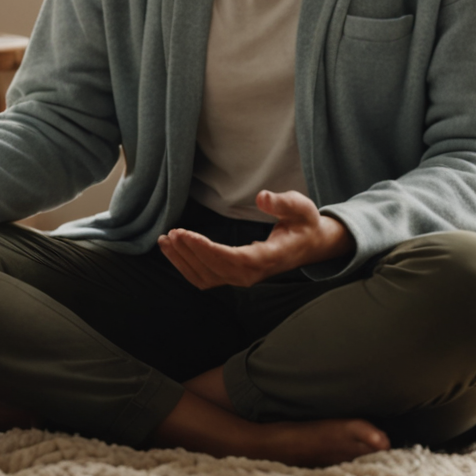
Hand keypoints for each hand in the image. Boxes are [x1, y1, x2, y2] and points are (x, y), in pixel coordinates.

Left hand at [157, 190, 351, 289]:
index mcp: (269, 258)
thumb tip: (262, 197)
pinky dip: (186, 266)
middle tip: (172, 232)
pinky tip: (173, 251)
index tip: (186, 235)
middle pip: (214, 269)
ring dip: (183, 260)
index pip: (233, 259)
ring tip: (165, 240)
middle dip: (190, 251)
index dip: (207, 249)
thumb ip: (282, 203)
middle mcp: (253, 273)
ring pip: (205, 277)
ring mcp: (243, 278)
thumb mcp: (300, 206)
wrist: (309, 244)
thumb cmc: (303, 223)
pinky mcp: (234, 276)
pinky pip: (205, 277)